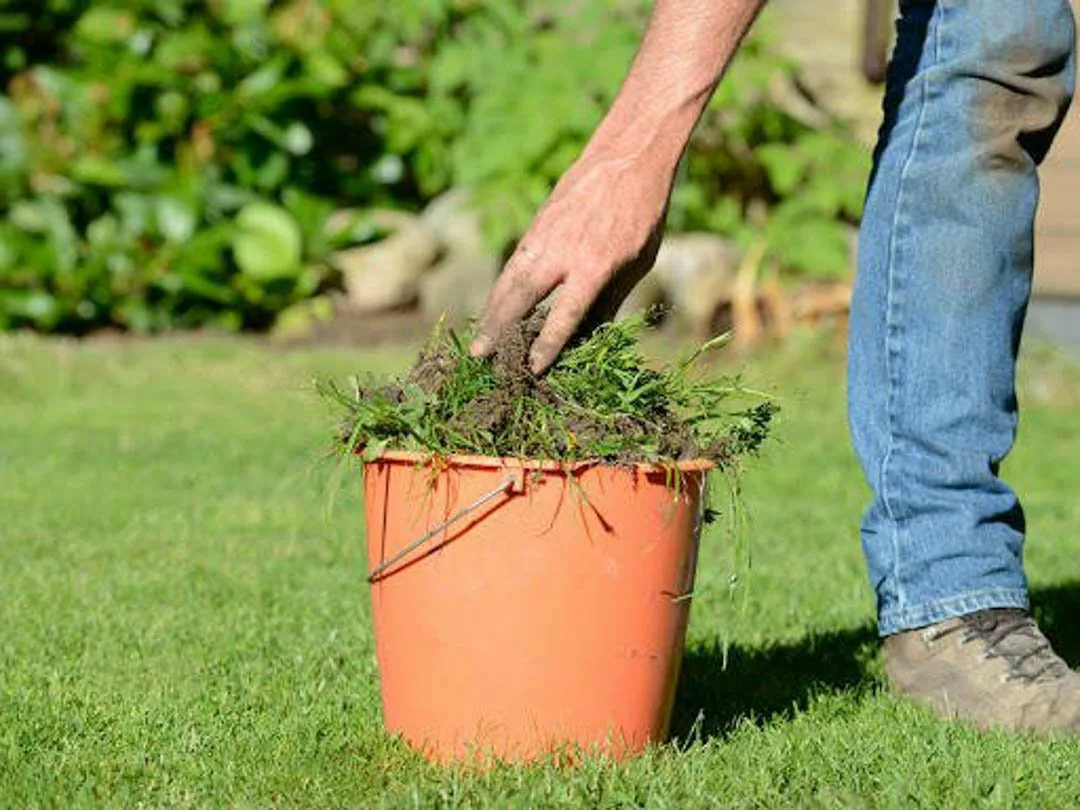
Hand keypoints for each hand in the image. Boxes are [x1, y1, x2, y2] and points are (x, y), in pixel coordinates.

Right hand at [469, 150, 672, 372]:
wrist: (627, 159)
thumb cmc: (641, 216)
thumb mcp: (636, 263)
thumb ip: (609, 300)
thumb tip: (587, 338)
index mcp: (595, 265)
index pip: (565, 315)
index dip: (548, 345)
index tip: (533, 368)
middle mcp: (563, 252)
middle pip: (521, 298)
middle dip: (498, 330)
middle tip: (478, 358)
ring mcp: (545, 237)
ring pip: (509, 280)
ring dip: (490, 313)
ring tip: (477, 341)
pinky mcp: (536, 227)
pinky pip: (513, 265)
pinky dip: (499, 289)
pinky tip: (492, 308)